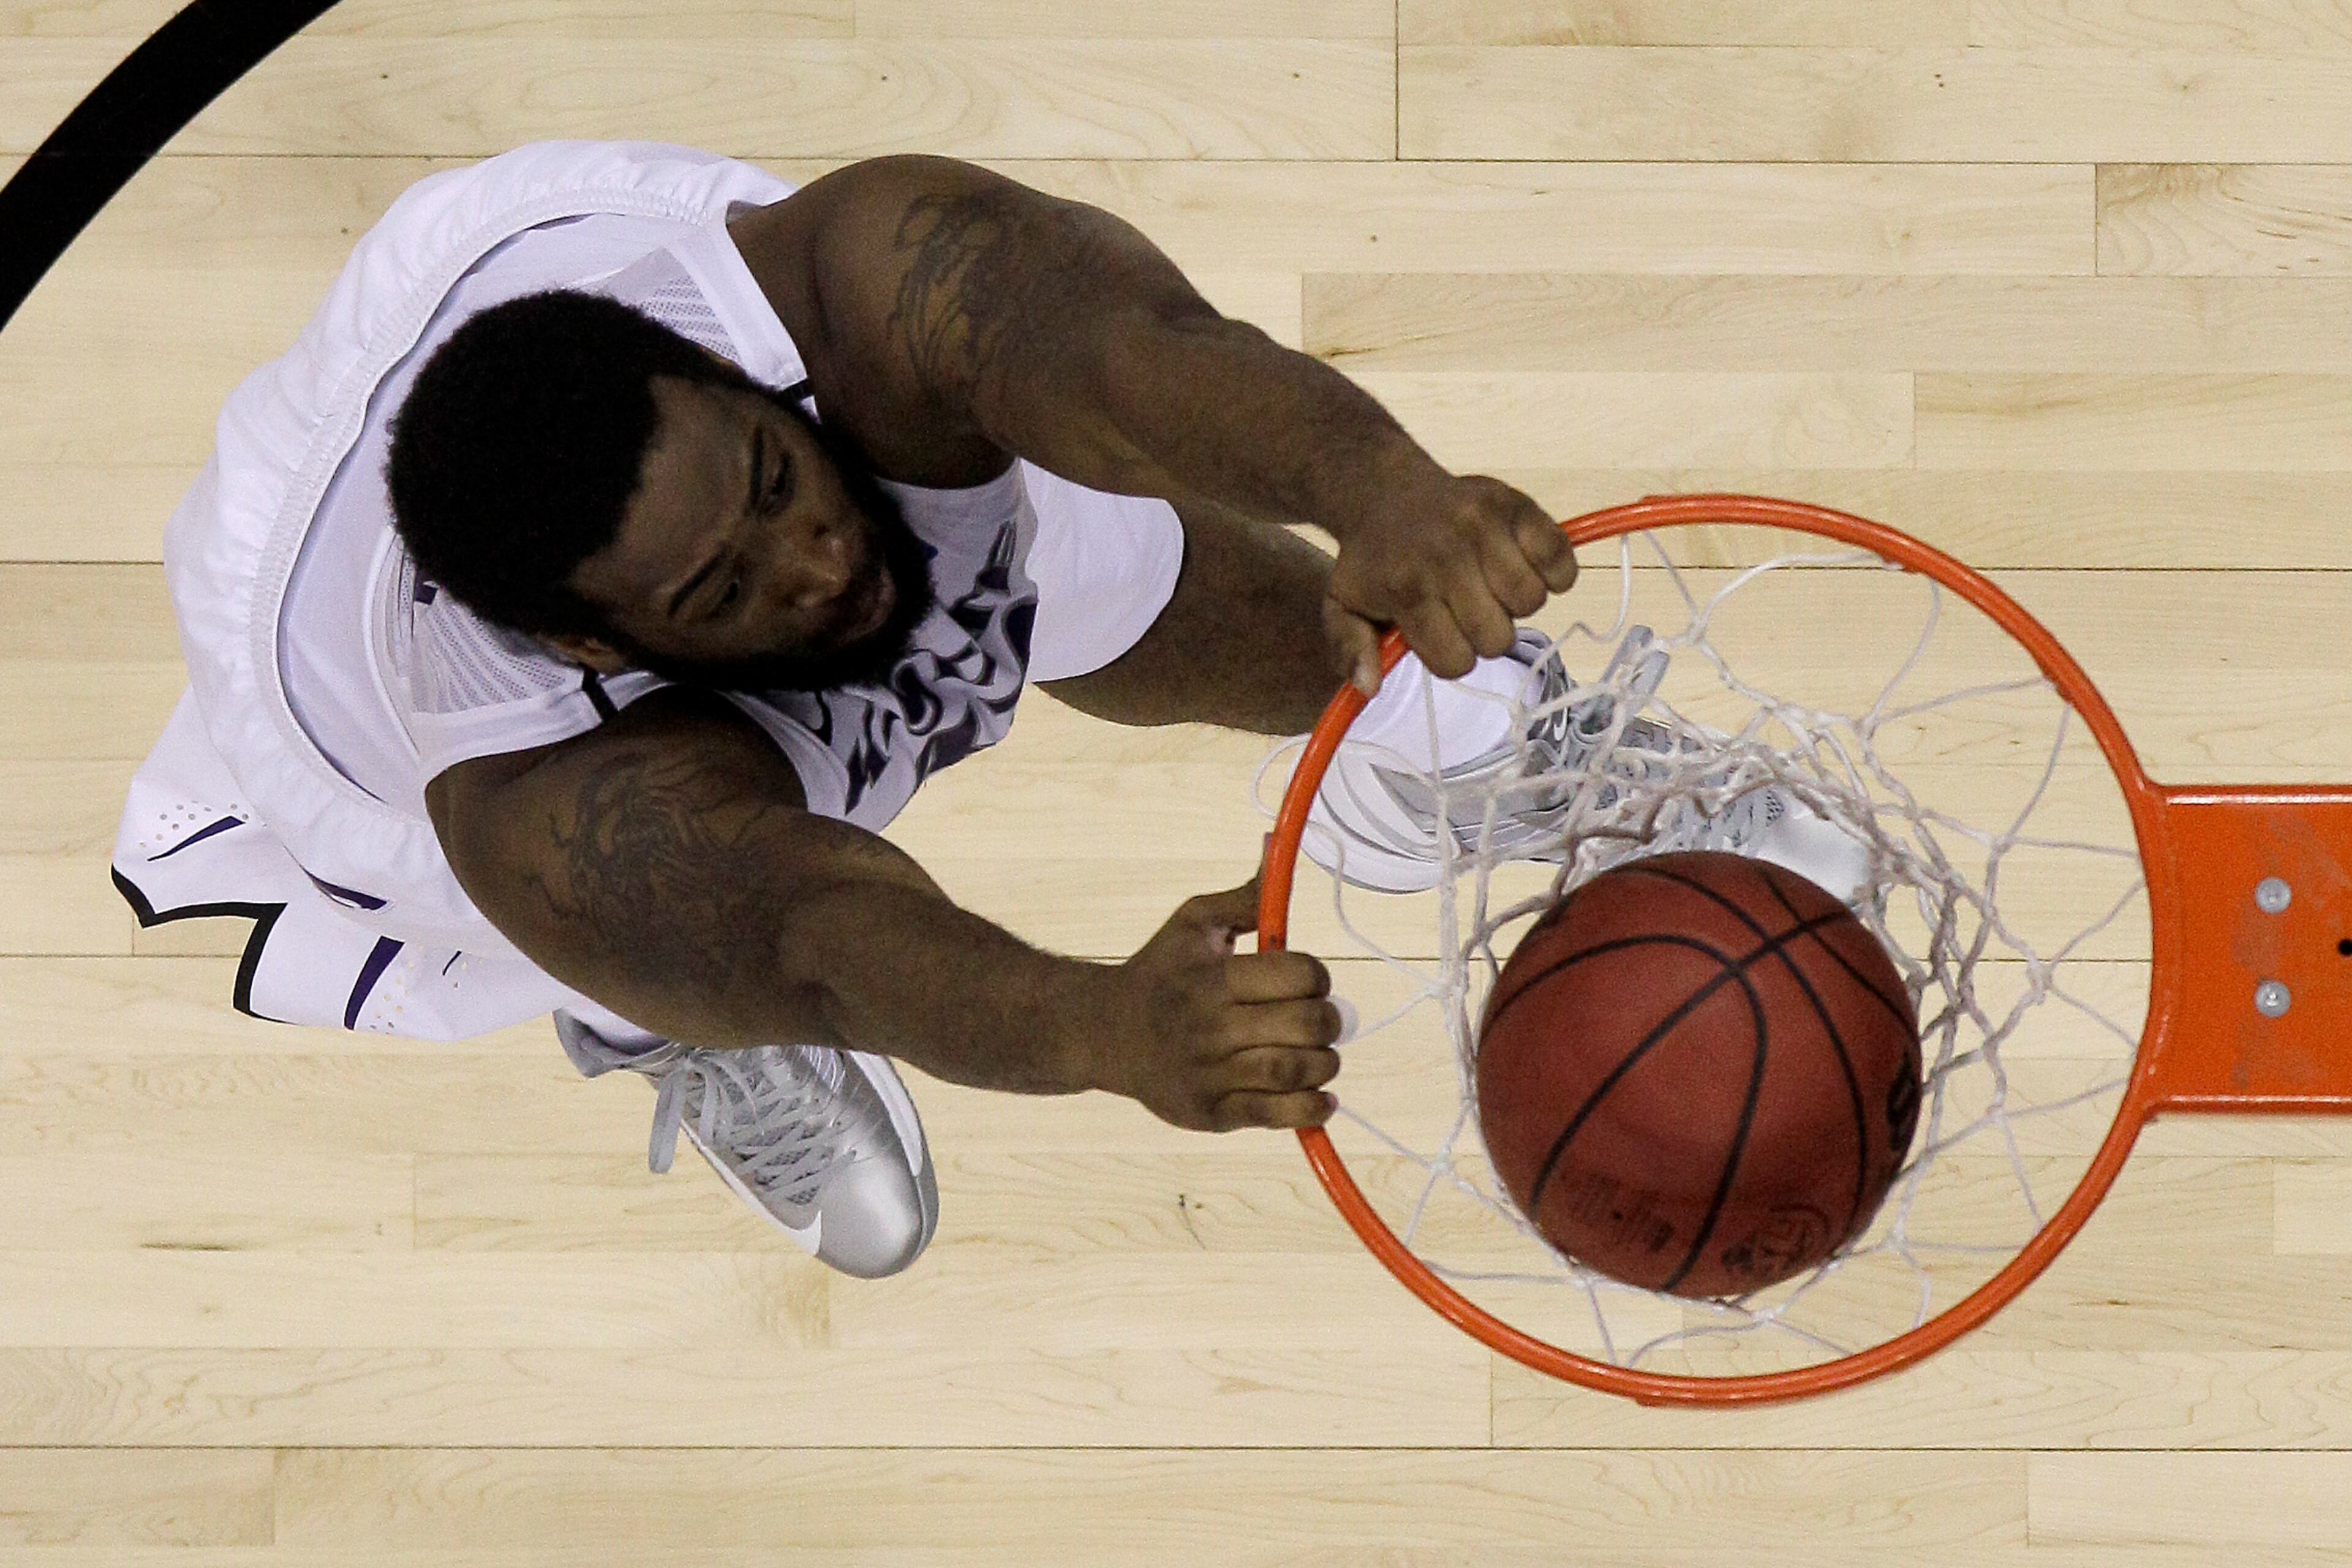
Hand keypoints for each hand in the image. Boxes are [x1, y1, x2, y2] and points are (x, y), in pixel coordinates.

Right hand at [1082, 872, 1342, 1131]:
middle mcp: (1209, 1026)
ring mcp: (1208, 1074)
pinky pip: (1277, 1116)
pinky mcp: (1210, 1113)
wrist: (1103, 1033)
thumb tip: (1274, 845)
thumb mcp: (1193, 924)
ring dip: (1325, 1063)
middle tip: (1320, 1020)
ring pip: (1294, 1071)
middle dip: (1329, 1020)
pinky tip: (1320, 1095)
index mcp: (1211, 976)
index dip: (1317, 977)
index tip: (1308, 982)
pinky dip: (1312, 1108)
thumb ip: (1245, 897)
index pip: (1299, 974)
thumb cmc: (1161, 971)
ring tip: (1319, 1055)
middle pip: (1306, 1025)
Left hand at [1323, 471, 1578, 694]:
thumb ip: (1349, 649)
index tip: (1438, 634)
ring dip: (1515, 604)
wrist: (1387, 492)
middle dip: (1483, 634)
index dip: (1450, 657)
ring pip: (1531, 601)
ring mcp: (1486, 526)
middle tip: (1465, 608)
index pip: (1456, 663)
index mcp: (1407, 588)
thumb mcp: (1342, 607)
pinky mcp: (1518, 505)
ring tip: (1490, 585)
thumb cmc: (1373, 561)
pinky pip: (1560, 560)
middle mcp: (1447, 556)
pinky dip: (1552, 572)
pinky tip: (1522, 566)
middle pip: (1498, 639)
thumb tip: (1369, 686)